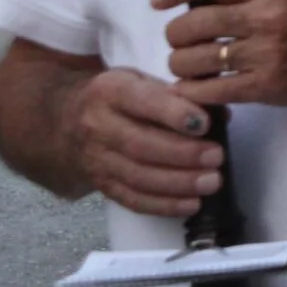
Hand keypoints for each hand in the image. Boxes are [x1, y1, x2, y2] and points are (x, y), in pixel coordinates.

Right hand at [61, 65, 225, 219]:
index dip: (174, 114)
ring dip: (178, 183)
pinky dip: (163, 205)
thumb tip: (221, 114)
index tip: (205, 124)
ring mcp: (96, 159)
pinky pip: (132, 200)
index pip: (142, 101)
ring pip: (137, 176)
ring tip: (211, 182)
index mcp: (111, 91)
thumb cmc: (120, 98)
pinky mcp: (101, 185)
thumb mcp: (142, 81)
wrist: (65, 122)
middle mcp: (98, 126)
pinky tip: (192, 204)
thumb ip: (179, 94)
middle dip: (182, 154)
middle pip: (140, 145)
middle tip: (217, 157)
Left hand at [156, 0, 286, 113]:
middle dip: (175, 34)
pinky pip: (211, 90)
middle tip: (179, 41)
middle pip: (193, 22)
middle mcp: (267, 16)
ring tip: (187, 66)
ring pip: (194, 59)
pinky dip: (192, 92)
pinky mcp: (267, 87)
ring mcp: (266, 54)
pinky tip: (192, 90)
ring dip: (180, 65)